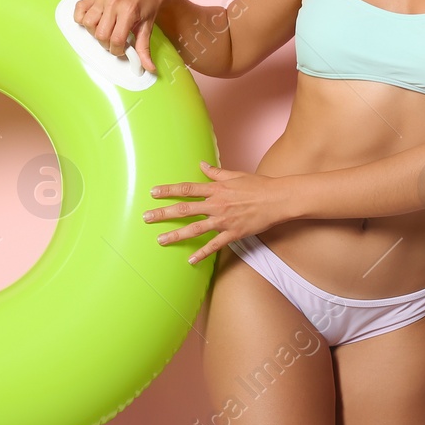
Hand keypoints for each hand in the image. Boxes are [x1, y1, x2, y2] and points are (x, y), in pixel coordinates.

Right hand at [73, 0, 168, 73]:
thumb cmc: (148, 7)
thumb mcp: (147, 28)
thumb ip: (144, 49)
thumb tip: (148, 68)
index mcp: (128, 11)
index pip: (116, 40)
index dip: (117, 50)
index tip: (122, 49)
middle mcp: (114, 3)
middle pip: (100, 34)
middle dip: (107, 44)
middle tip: (115, 41)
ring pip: (88, 23)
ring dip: (95, 32)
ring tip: (105, 31)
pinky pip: (79, 9)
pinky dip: (82, 18)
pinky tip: (94, 21)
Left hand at [144, 161, 292, 264]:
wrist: (278, 199)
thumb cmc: (258, 185)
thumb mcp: (235, 175)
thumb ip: (216, 172)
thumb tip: (202, 165)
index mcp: (216, 189)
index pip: (187, 189)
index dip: (169, 190)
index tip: (153, 193)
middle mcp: (216, 204)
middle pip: (184, 209)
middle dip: (163, 213)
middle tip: (146, 218)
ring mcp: (224, 220)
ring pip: (195, 229)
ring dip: (176, 234)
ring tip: (160, 240)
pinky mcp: (233, 233)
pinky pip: (214, 245)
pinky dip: (202, 253)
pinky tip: (190, 260)